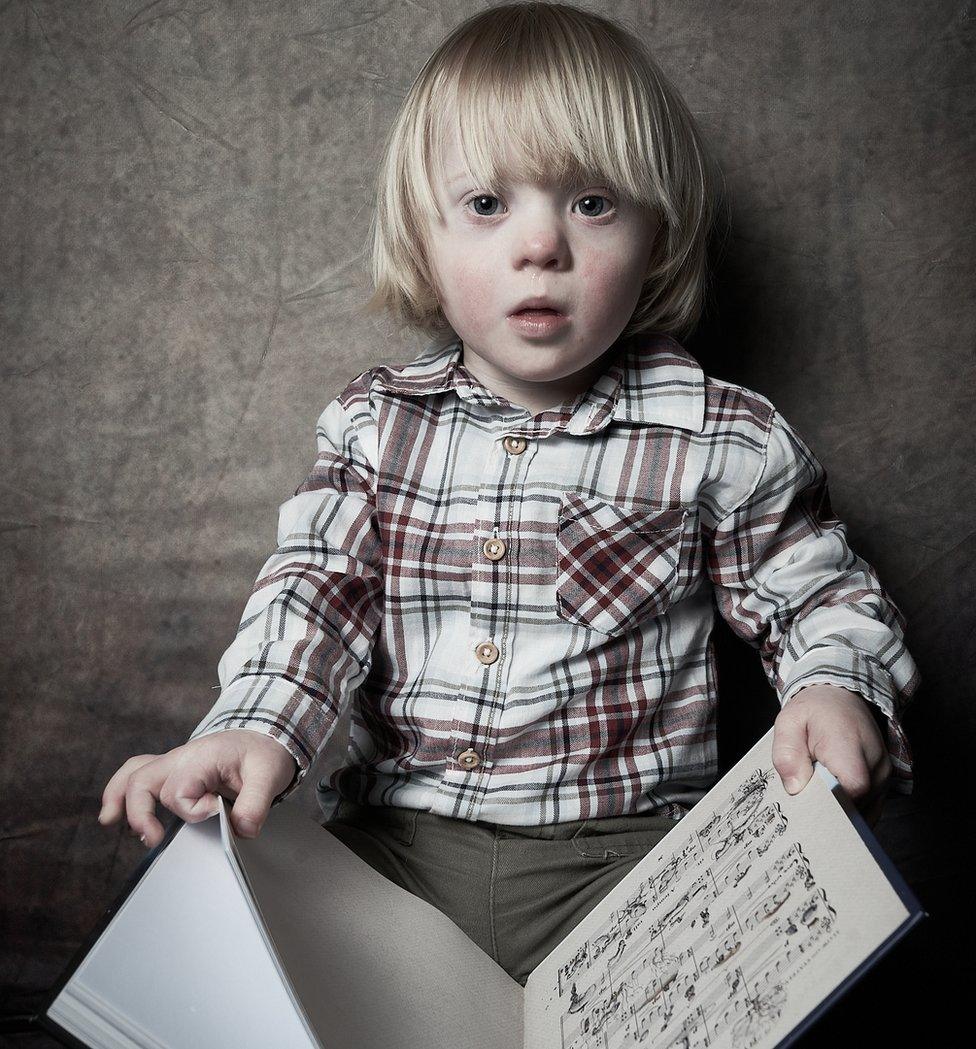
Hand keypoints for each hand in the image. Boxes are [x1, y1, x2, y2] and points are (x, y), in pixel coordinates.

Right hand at [98, 729, 298, 847]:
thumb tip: (243, 830)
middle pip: (144, 781)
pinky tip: (115, 813)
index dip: (195, 810)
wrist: (266, 736)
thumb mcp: (270, 774)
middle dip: (140, 812)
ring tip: (110, 821)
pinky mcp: (174, 772)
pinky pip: (139, 774)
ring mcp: (174, 764)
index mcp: (202, 757)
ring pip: (134, 774)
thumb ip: (256, 803)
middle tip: (153, 838)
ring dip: (120, 798)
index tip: (217, 810)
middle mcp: (181, 758)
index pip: (180, 791)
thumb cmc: (263, 752)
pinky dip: (122, 791)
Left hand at [772, 684, 890, 827]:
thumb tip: (795, 788)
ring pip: (863, 810)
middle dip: (830, 811)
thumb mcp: (789, 722)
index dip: (830, 803)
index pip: (852, 788)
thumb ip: (787, 752)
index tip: (808, 805)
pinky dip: (850, 809)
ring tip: (818, 799)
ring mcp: (884, 775)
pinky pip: (869, 807)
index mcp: (850, 746)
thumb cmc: (815, 710)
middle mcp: (875, 763)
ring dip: (840, 810)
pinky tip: (831, 802)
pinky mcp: (885, 782)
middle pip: (857, 805)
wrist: (842, 698)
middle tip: (805, 807)